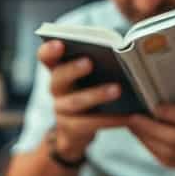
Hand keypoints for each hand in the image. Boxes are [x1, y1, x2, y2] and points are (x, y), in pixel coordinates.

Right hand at [41, 40, 129, 160]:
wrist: (78, 132)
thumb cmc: (90, 93)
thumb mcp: (91, 77)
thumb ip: (99, 63)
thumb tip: (124, 51)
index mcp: (59, 70)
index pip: (46, 57)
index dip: (49, 51)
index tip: (59, 43)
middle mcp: (56, 89)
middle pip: (58, 78)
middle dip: (73, 70)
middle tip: (89, 62)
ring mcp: (61, 111)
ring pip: (76, 102)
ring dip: (96, 95)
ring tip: (117, 89)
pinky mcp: (70, 130)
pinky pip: (90, 124)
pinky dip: (110, 119)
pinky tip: (128, 114)